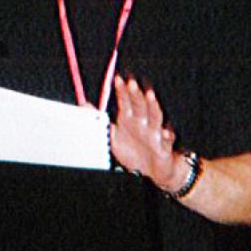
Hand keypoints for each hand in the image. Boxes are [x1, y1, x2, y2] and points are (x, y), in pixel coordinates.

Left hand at [109, 75, 186, 190]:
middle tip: (131, 82)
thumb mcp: (112, 138)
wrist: (151, 171)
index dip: (122, 91)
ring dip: (152, 106)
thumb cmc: (133, 152)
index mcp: (129, 120)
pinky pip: (166, 140)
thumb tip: (84, 105)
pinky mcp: (164, 147)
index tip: (118, 79)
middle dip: (135, 94)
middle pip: (139, 105)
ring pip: (154, 117)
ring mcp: (154, 133)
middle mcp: (142, 123)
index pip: (126, 101)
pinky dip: (166, 135)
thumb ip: (100, 122)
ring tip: (150, 95)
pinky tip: (164, 132)